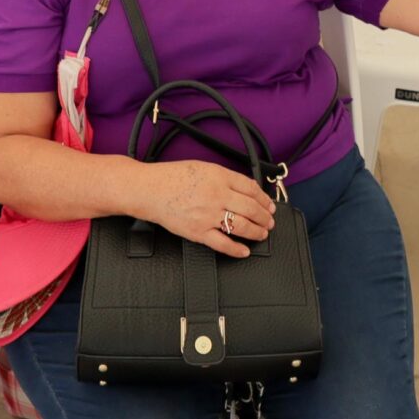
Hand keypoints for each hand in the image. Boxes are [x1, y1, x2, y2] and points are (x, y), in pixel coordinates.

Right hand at [147, 160, 275, 257]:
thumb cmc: (172, 177)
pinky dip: (236, 249)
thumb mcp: (203, 167)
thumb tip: (245, 189)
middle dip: (265, 217)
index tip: (269, 204)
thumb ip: (225, 177)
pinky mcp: (198, 232)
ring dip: (256, 231)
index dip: (264, 198)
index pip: (251, 188)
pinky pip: (222, 244)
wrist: (149, 189)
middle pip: (251, 208)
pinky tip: (244, 250)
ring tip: (262, 233)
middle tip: (269, 221)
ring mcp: (208, 215)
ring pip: (242, 226)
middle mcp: (217, 195)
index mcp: (219, 176)